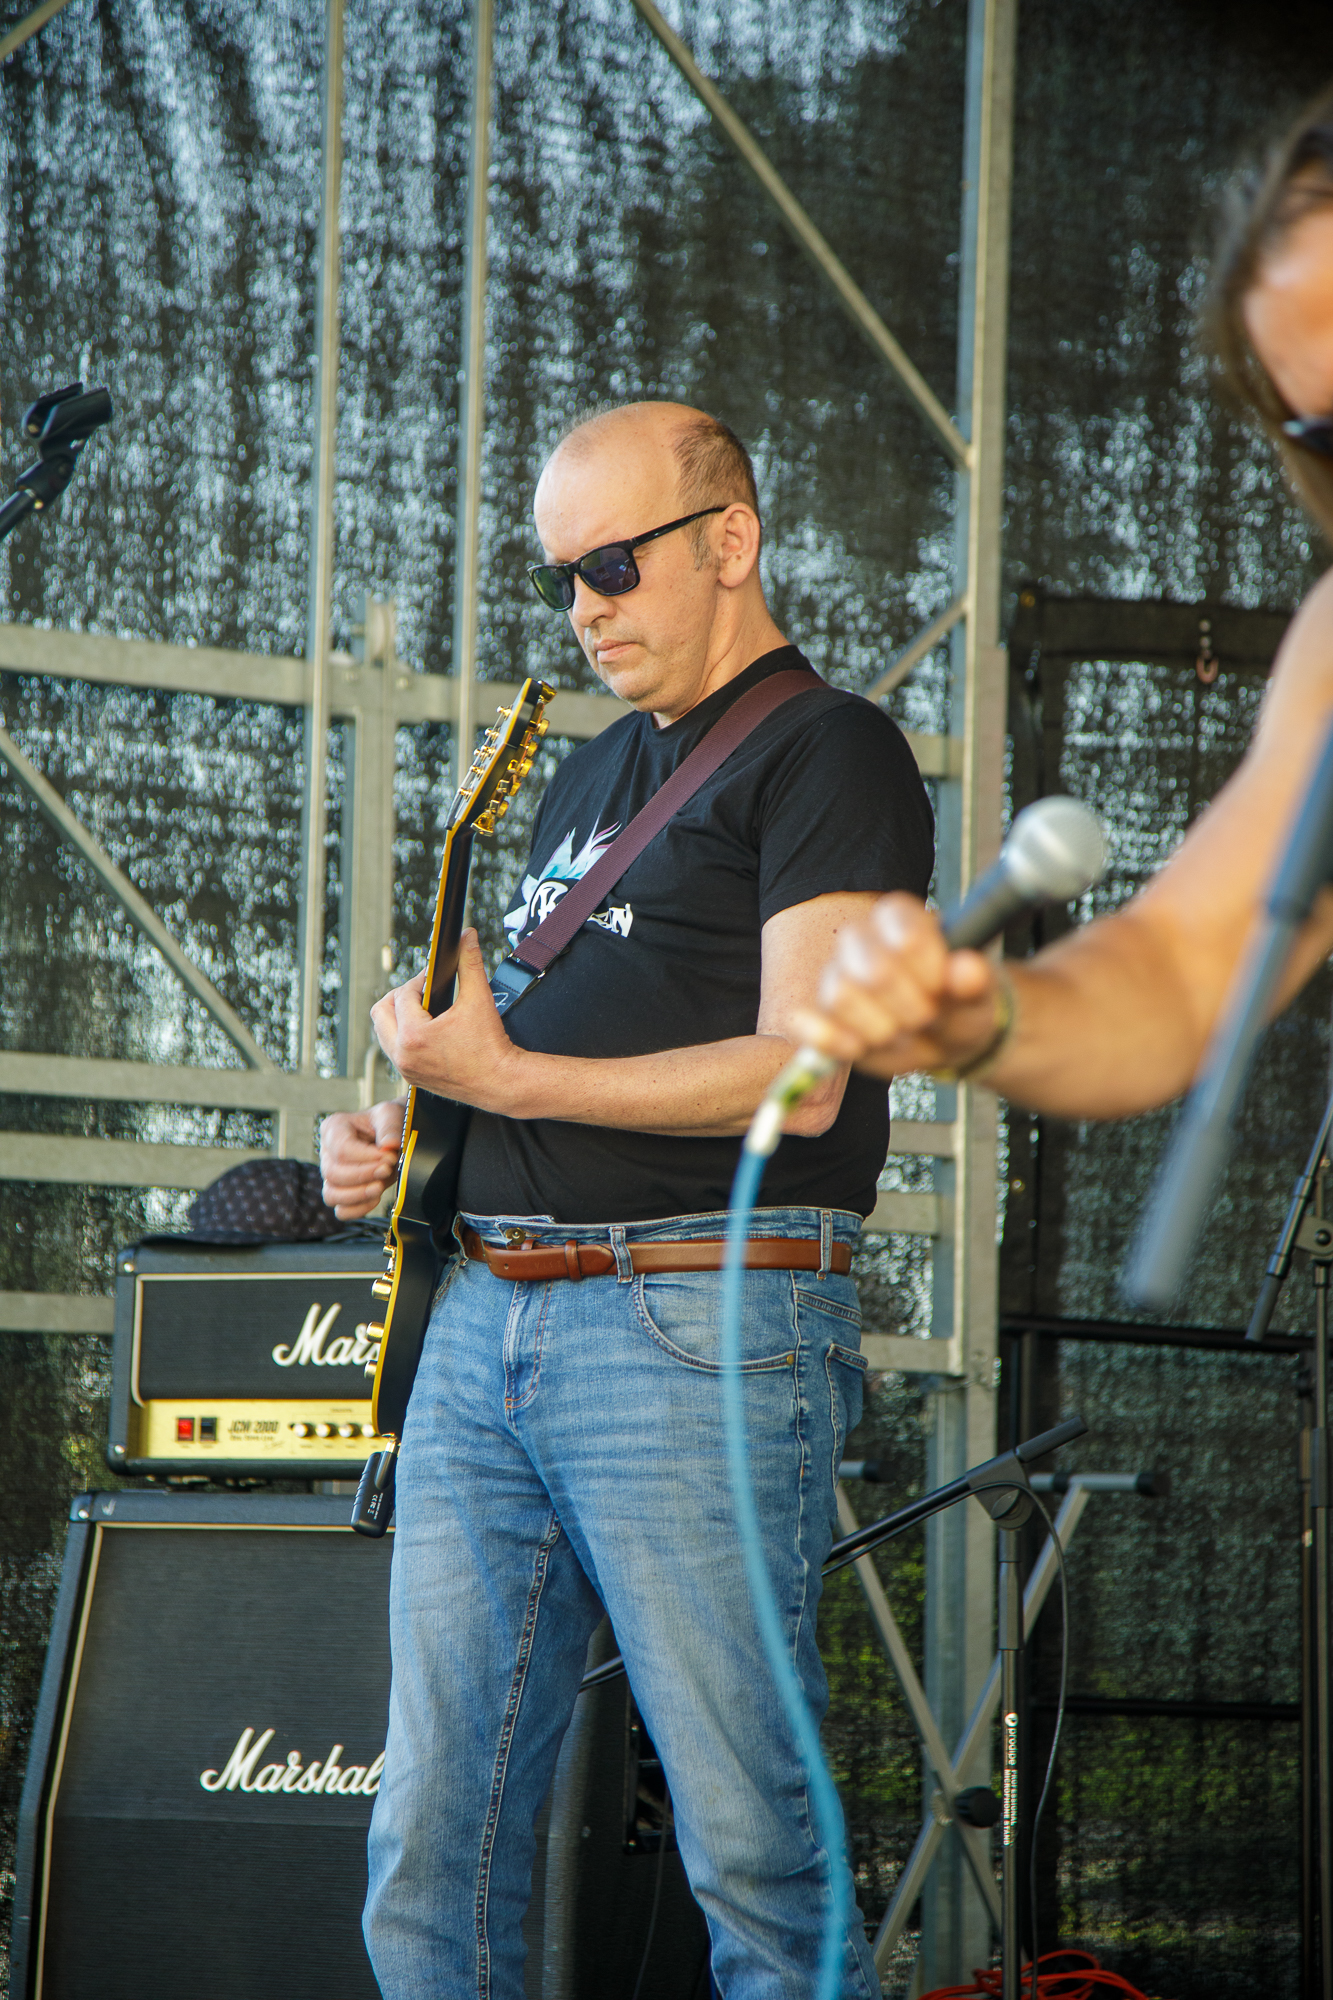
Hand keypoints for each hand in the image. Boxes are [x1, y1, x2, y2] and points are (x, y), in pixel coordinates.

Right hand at [320, 1098, 405, 1218]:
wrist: (393, 1136)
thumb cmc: (387, 1122)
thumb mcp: (391, 1114)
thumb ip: (390, 1126)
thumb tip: (389, 1145)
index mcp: (334, 1128)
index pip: (341, 1149)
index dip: (366, 1157)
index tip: (389, 1157)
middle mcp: (327, 1152)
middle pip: (332, 1173)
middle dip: (363, 1175)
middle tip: (387, 1170)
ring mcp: (331, 1175)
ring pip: (331, 1195)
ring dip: (359, 1194)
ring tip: (380, 1187)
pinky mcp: (341, 1193)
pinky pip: (341, 1211)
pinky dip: (358, 1209)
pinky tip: (376, 1198)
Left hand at [369, 929, 525, 1110]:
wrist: (502, 1083)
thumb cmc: (491, 1047)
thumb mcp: (480, 999)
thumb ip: (470, 963)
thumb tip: (467, 937)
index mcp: (414, 1036)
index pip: (403, 994)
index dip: (419, 979)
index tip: (434, 975)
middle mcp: (403, 1055)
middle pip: (380, 1013)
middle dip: (399, 997)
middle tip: (422, 990)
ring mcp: (405, 1069)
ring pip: (383, 1032)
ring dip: (398, 1016)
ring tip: (422, 1008)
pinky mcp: (412, 1078)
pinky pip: (394, 1049)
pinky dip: (403, 1035)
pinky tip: (424, 1028)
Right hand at [791, 893, 1002, 1079]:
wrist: (942, 1037)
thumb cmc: (958, 1005)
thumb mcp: (978, 996)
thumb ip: (975, 983)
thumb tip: (969, 968)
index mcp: (901, 919)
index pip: (906, 938)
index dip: (928, 972)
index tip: (942, 989)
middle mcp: (861, 940)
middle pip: (873, 971)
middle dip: (909, 1008)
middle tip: (927, 1018)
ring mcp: (835, 976)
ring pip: (839, 997)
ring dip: (880, 1029)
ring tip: (902, 1034)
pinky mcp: (819, 1015)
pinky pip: (805, 1023)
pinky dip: (832, 1041)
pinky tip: (859, 1048)